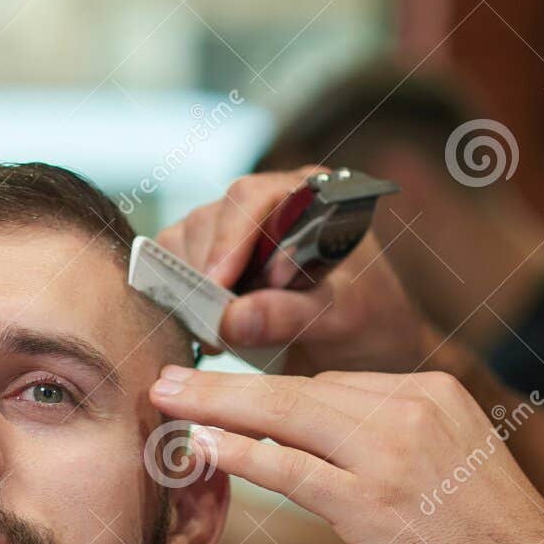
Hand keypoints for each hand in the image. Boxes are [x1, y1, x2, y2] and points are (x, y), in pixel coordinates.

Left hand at [149, 363, 543, 543]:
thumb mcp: (446, 466)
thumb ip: (388, 445)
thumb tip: (319, 446)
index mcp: (430, 392)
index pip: (329, 383)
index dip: (265, 388)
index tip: (220, 386)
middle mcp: (411, 408)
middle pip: (299, 389)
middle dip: (224, 385)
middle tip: (168, 378)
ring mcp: (392, 453)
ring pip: (287, 417)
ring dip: (216, 408)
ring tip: (166, 403)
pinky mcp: (376, 501)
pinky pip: (293, 467)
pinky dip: (242, 453)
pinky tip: (203, 446)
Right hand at [157, 168, 438, 374]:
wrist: (367, 348)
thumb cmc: (369, 324)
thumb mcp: (341, 320)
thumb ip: (290, 315)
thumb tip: (229, 320)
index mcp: (308, 196)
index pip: (251, 198)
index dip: (227, 240)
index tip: (217, 286)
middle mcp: (268, 204)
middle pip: (209, 219)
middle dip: (203, 271)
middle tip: (212, 324)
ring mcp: (236, 231)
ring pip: (184, 240)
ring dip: (187, 287)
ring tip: (212, 330)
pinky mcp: (213, 260)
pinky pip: (175, 265)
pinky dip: (178, 296)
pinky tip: (202, 325)